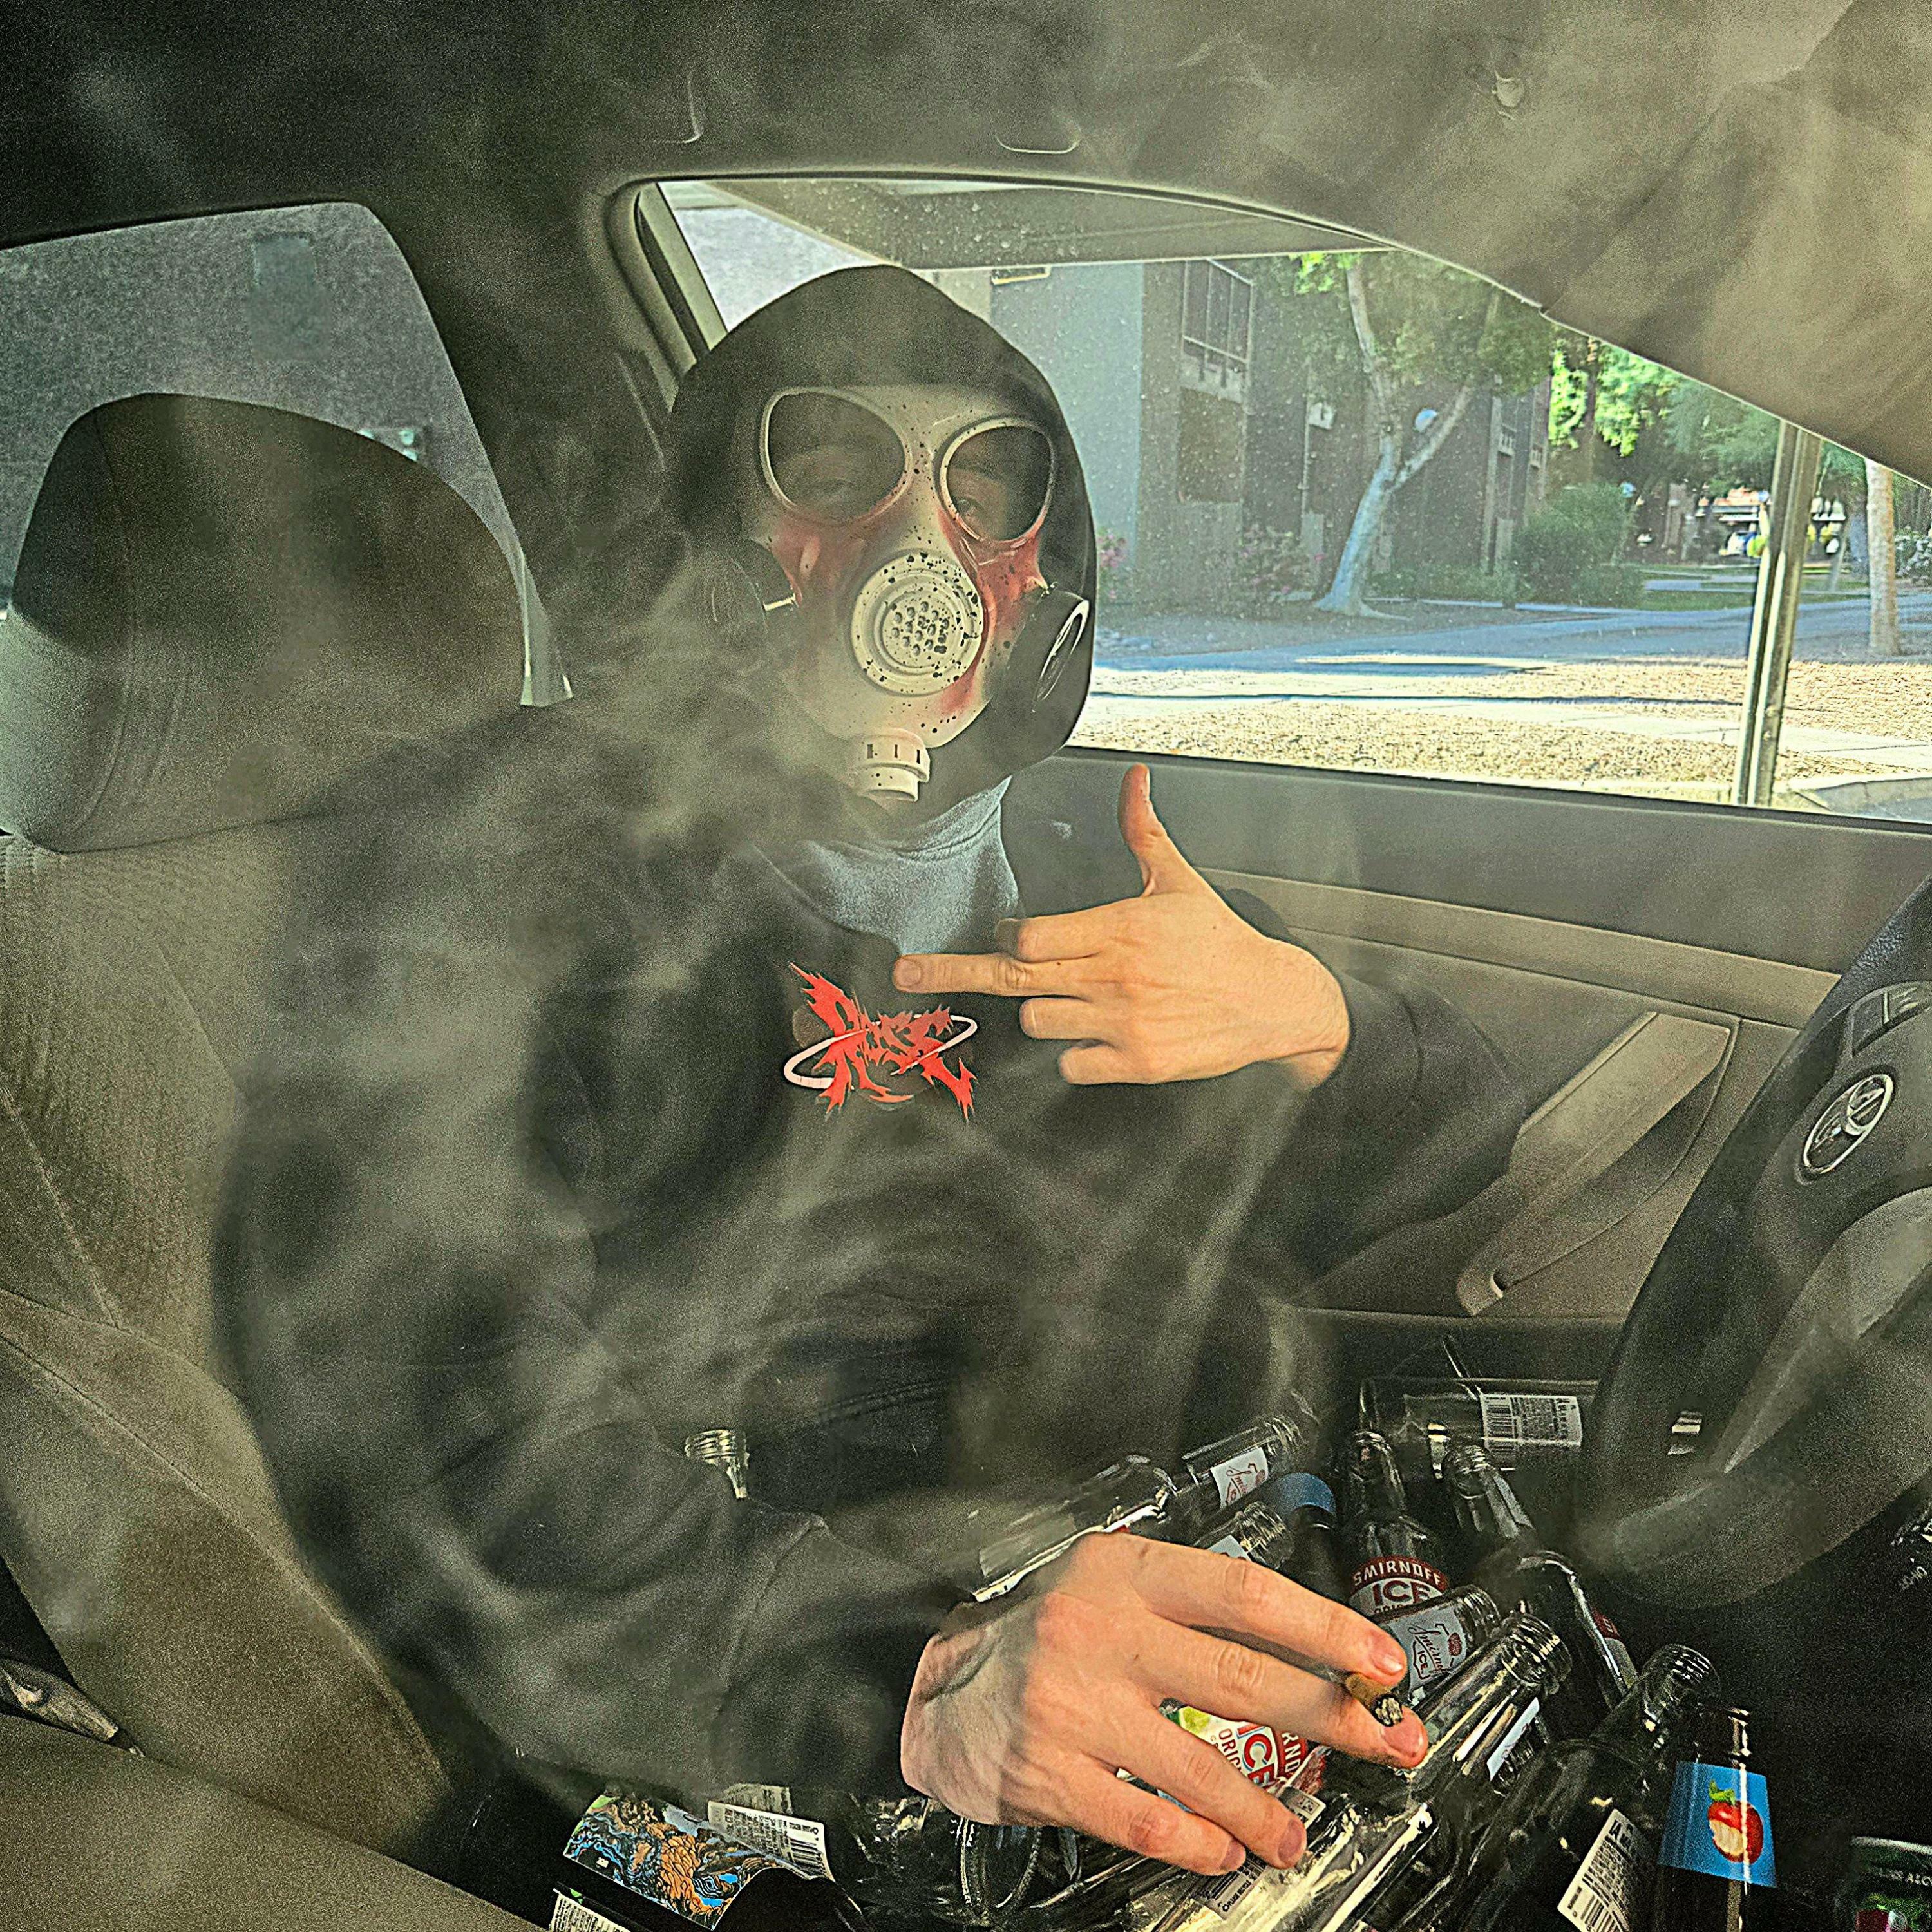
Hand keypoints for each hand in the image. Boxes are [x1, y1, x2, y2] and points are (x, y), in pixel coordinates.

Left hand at [893, 765, 1349, 1086]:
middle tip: (907, 971)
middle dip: (952, 972)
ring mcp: (1123, 1022)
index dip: (1008, 938)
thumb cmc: (1218, 941)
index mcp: (1119, 927)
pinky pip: (1071, 1064)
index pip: (1030, 937)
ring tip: (1081, 998)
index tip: (1008, 937)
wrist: (1273, 1000)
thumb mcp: (1179, 881)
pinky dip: (1076, 1055)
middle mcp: (1114, 976)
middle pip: (1012, 978)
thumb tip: (1133, 778)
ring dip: (1045, 1012)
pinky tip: (1103, 1034)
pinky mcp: (1136, 1062)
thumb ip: (1143, 832)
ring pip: (1039, 1022)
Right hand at [899, 1533, 1423, 1874]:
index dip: (1322, 1626)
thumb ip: (1187, 1606)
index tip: (1379, 1663)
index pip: (1243, 1593)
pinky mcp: (1049, 1770)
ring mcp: (1073, 1702)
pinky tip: (1221, 1850)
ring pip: (1198, 1763)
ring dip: (1264, 1808)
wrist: (941, 1693)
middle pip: (1239, 1676)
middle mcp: (1101, 1629)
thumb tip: (1303, 1646)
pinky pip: (1143, 1818)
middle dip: (1330, 1716)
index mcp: (1125, 1574)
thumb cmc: (1042, 1637)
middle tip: (1386, 1743)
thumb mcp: (1106, 1587)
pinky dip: (1196, 1842)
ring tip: (1294, 1834)